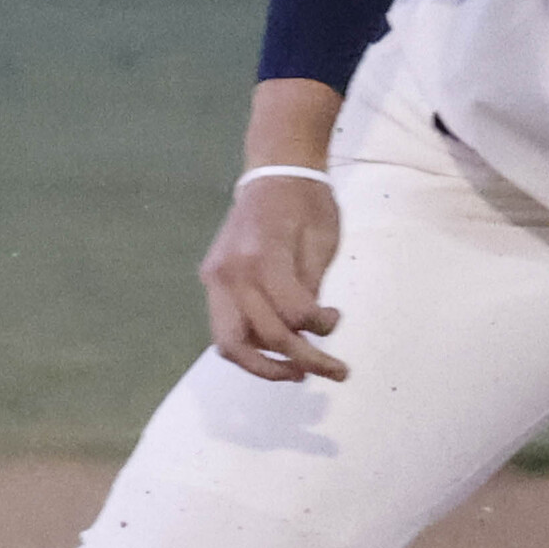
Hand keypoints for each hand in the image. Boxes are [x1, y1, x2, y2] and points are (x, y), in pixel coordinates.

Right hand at [200, 177, 345, 381]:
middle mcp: (232, 272)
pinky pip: (224, 328)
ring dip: (263, 367)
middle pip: (261, 337)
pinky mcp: (211, 280)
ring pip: (229, 343)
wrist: (274, 173)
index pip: (291, 314)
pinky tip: (276, 354)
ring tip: (296, 374)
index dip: (320, 327)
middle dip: (300, 361)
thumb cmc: (307, 203)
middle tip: (333, 371)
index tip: (337, 317)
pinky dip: (249, 348)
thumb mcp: (322, 242)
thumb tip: (309, 330)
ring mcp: (216, 278)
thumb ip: (311, 288)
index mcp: (264, 256)